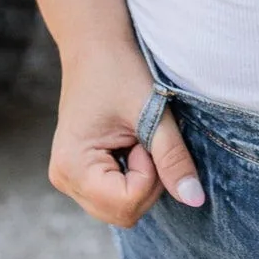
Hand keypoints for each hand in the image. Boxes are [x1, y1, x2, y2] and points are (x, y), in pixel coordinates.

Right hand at [48, 40, 204, 227]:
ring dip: (142, 178)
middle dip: (149, 181)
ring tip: (134, 137)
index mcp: (73, 166)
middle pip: (125, 213)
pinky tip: (127, 143)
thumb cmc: (120, 69)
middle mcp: (64, 179)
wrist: (95, 45)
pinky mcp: (80, 174)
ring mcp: (69, 179)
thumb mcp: (152, 112)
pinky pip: (116, 195)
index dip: (151, 174)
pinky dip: (133, 175)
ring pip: (122, 208)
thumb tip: (195, 200)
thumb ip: (173, 158)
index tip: (144, 136)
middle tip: (144, 137)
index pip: (128, 203)